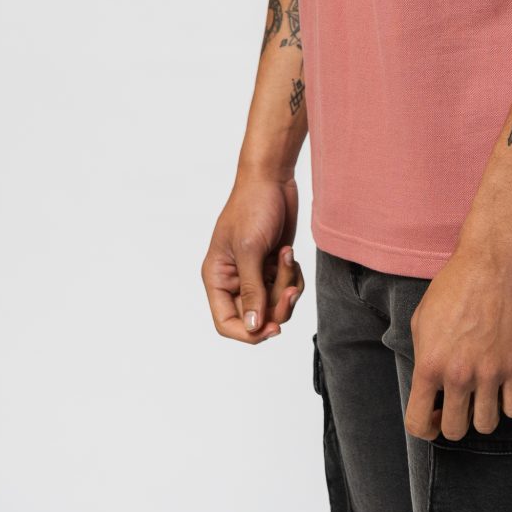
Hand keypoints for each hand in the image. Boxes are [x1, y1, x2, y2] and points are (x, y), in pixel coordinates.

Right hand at [201, 172, 305, 342]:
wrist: (273, 178)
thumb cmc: (253, 206)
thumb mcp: (250, 249)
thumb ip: (252, 291)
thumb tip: (252, 328)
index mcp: (217, 277)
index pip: (226, 323)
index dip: (249, 333)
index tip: (273, 328)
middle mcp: (234, 279)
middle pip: (256, 317)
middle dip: (277, 305)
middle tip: (290, 288)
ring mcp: (255, 273)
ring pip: (275, 304)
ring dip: (287, 285)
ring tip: (287, 257)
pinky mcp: (273, 265)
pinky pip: (286, 288)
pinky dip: (293, 276)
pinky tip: (289, 253)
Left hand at [404, 243, 511, 440]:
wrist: (489, 263)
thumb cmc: (452, 287)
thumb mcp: (421, 320)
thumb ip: (422, 358)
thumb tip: (430, 385)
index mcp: (429, 364)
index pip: (418, 422)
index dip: (424, 428)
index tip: (432, 418)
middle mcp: (459, 375)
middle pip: (455, 431)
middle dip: (453, 423)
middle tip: (457, 406)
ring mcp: (489, 373)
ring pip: (487, 425)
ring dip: (481, 416)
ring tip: (480, 397)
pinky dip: (508, 405)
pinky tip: (502, 389)